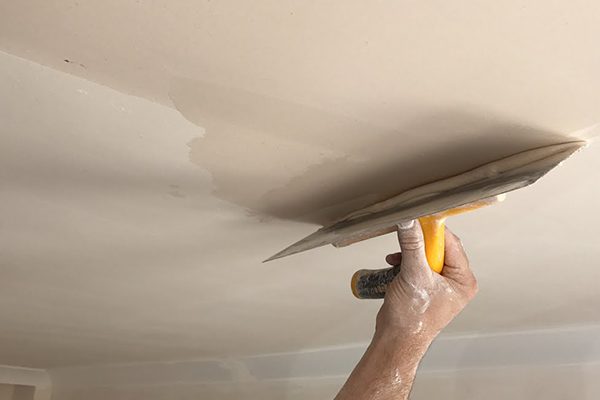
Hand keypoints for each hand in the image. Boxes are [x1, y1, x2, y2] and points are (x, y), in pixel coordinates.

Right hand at [375, 220, 477, 345]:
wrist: (397, 339)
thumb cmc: (413, 319)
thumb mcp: (413, 275)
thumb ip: (412, 246)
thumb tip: (410, 222)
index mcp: (463, 280)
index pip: (452, 244)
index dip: (433, 232)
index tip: (418, 220)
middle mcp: (455, 281)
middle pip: (438, 247)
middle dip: (418, 245)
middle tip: (405, 240)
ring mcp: (440, 284)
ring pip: (425, 255)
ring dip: (409, 253)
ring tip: (397, 261)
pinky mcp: (425, 285)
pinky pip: (417, 264)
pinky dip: (405, 261)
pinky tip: (394, 265)